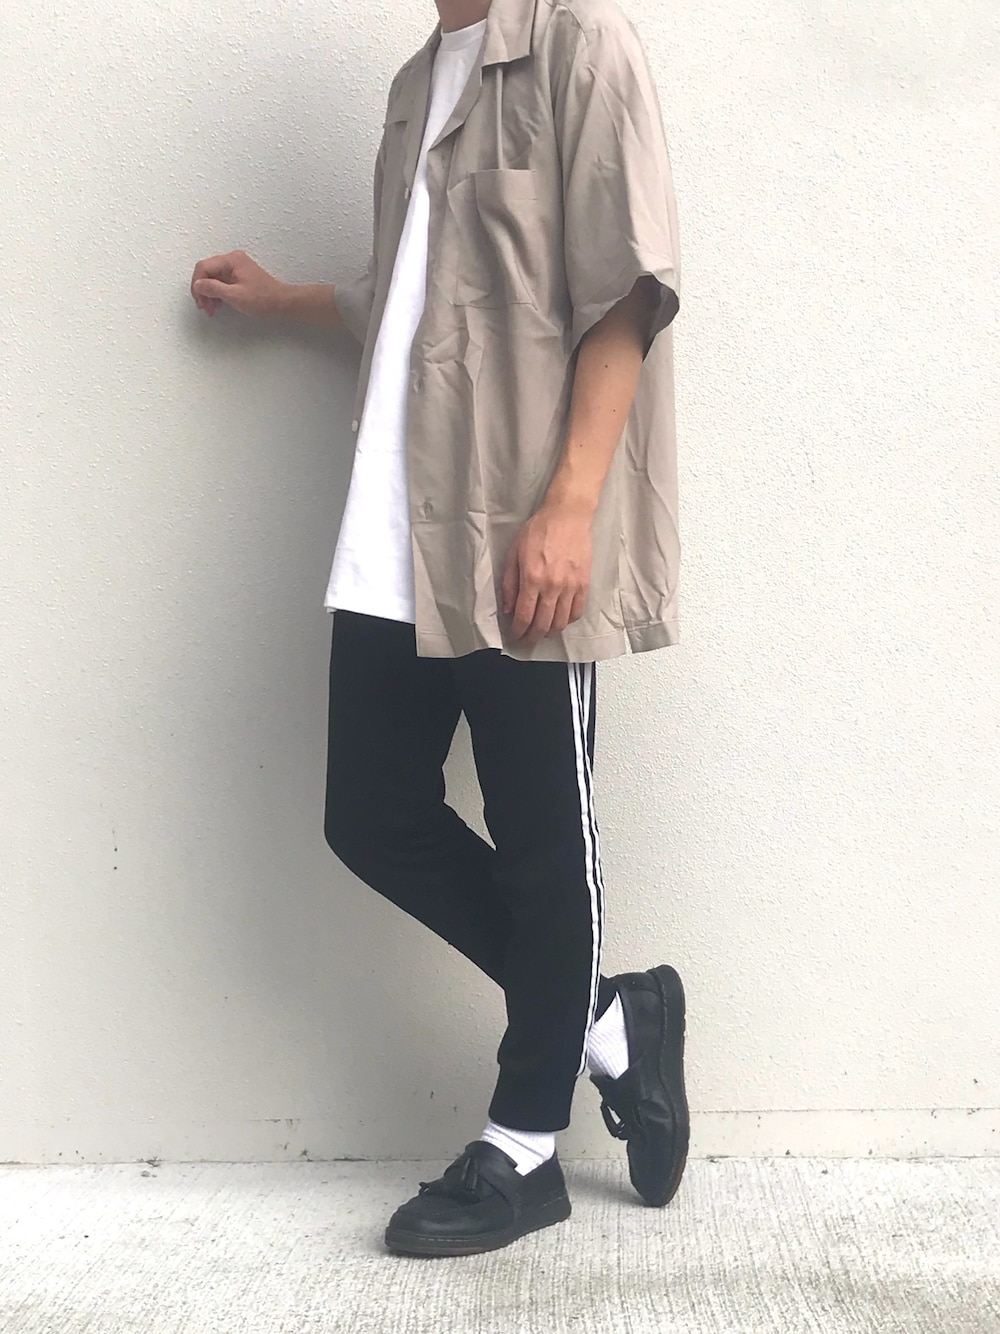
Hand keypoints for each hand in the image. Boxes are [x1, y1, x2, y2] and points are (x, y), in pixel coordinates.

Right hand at [190, 249, 285, 317]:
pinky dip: (217, 293)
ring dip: (209, 294)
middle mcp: (233, 260)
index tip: (199, 299)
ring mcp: (236, 267)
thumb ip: (213, 289)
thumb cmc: (264, 299)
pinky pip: (222, 282)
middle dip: (203, 291)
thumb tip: (198, 285)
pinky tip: (218, 304)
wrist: (281, 303)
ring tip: (211, 309)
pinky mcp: (239, 276)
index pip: (203, 267)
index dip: (197, 284)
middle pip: (207, 272)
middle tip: (204, 306)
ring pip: (213, 278)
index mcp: (231, 260)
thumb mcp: (234, 295)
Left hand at [501, 502, 592, 644]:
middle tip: (527, 640)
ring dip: (550, 631)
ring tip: (543, 631)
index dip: (519, 632)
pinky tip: (561, 618)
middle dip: (532, 637)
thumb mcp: (514, 554)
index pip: (524, 617)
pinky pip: (577, 611)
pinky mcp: (584, 584)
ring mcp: (571, 587)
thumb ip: (509, 584)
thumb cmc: (538, 531)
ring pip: (561, 622)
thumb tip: (509, 609)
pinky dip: (568, 620)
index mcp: (532, 579)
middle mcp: (552, 586)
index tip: (516, 636)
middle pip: (542, 624)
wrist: (567, 516)